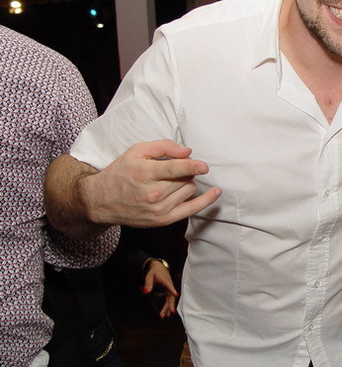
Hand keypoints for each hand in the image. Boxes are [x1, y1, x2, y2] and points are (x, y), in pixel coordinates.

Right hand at [83, 140, 220, 227]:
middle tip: (174, 168)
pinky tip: (215, 193)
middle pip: (184, 178)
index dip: (191, 166)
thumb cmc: (121, 173)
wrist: (101, 201)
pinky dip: (205, 201)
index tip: (204, 166)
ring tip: (173, 179)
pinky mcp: (163, 220)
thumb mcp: (136, 151)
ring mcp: (159, 209)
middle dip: (185, 170)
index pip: (173, 170)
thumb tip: (187, 152)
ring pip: (189, 190)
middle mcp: (152, 194)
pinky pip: (191, 209)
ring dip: (187, 181)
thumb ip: (163, 147)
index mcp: (144, 174)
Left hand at [143, 259, 178, 317]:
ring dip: (168, 307)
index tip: (176, 295)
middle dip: (171, 304)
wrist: (159, 268)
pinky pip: (169, 300)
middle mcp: (169, 285)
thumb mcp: (149, 276)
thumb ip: (148, 284)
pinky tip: (166, 313)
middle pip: (171, 296)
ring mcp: (169, 289)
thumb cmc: (154, 272)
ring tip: (165, 316)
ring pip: (170, 299)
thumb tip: (146, 292)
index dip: (172, 290)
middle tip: (170, 312)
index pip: (169, 285)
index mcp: (165, 280)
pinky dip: (168, 306)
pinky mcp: (168, 291)